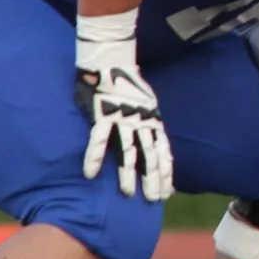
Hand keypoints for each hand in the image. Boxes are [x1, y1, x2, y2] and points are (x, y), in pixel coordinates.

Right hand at [75, 31, 171, 201]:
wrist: (112, 58)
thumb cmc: (127, 82)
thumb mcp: (147, 103)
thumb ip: (149, 122)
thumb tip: (152, 140)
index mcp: (153, 120)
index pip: (163, 152)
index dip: (166, 173)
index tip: (168, 193)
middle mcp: (142, 122)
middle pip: (150, 156)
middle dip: (153, 180)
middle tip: (153, 200)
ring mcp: (122, 119)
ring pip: (128, 152)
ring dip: (128, 174)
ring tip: (128, 193)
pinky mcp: (102, 114)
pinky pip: (98, 140)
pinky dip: (94, 158)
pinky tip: (91, 174)